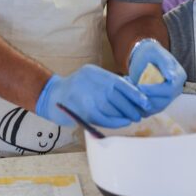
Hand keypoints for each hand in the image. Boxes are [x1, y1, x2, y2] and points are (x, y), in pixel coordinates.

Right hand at [35, 65, 149, 127]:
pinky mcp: (81, 111)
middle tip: (141, 113)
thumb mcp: (91, 78)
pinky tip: (123, 123)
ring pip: (111, 107)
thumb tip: (134, 91)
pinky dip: (115, 121)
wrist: (51, 96)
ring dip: (124, 114)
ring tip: (133, 118)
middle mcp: (89, 82)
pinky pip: (102, 118)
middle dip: (131, 105)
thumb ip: (108, 82)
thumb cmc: (76, 89)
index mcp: (93, 72)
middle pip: (116, 95)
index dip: (134, 92)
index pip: (118, 82)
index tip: (145, 101)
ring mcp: (84, 96)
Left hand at [127, 38, 186, 114]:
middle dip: (145, 98)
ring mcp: (166, 99)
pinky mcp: (156, 105)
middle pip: (162, 102)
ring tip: (128, 89)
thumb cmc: (150, 52)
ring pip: (153, 109)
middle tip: (130, 89)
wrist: (143, 59)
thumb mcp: (156, 52)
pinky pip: (146, 111)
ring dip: (139, 102)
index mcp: (179, 77)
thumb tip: (172, 77)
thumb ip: (165, 63)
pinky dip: (136, 105)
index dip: (154, 90)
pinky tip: (128, 93)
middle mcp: (175, 91)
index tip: (140, 86)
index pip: (170, 90)